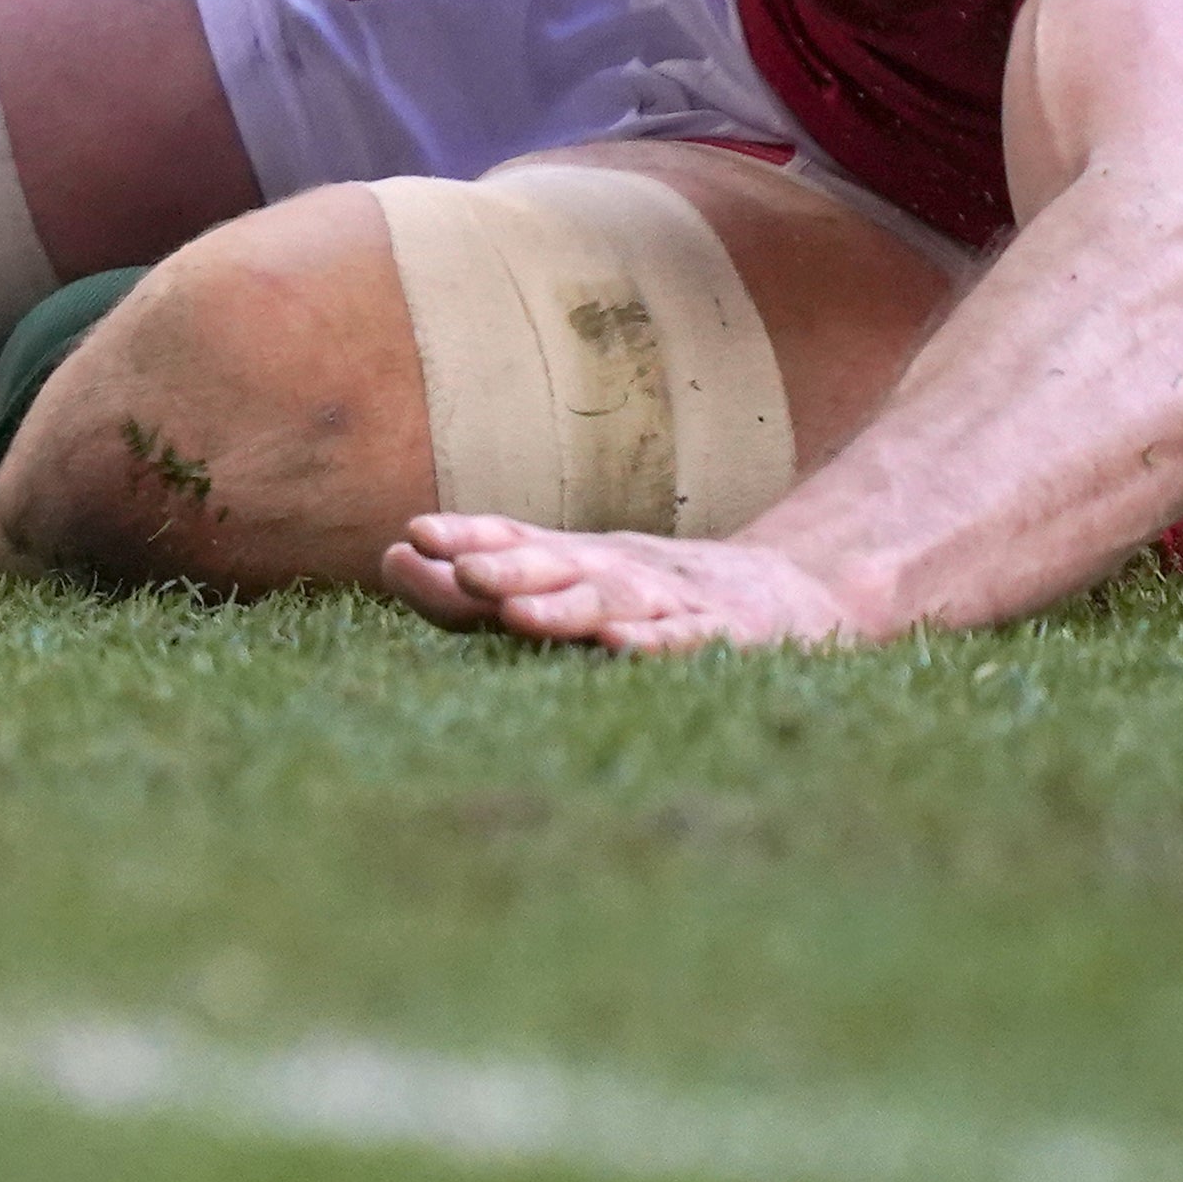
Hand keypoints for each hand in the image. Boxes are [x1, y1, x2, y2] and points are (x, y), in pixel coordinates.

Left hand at [377, 514, 863, 652]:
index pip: (515, 540)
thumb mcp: (562, 584)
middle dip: (507, 568)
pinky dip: (655, 643)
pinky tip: (620, 648)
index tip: (416, 533)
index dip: (468, 536)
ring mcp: (672, 602)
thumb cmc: (648, 596)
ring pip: (613, 603)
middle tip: (459, 567)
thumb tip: (388, 558)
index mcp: (577, 558)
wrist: (794, 593)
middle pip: (557, 567)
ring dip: (566, 607)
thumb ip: (472, 589)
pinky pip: (686, 641)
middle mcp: (619, 571)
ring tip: (518, 614)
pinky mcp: (724, 637)